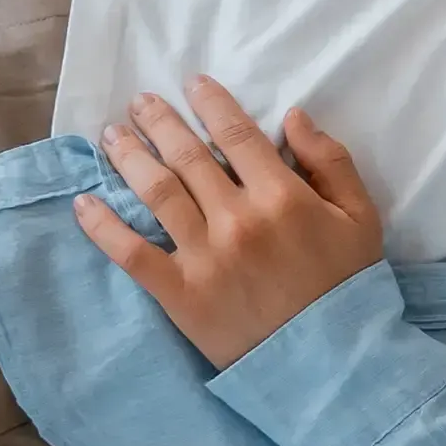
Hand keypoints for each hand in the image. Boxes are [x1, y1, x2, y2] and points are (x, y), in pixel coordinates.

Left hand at [74, 73, 384, 370]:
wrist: (330, 362)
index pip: (237, 135)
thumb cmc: (348, 285)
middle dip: (160, 123)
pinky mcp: (179, 294)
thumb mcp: (360, 216)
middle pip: (188, 156)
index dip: (212, 104)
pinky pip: (131, 254)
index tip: (192, 83)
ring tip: (112, 136)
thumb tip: (293, 116)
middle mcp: (236, 219)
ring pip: (156, 194)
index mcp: (282, 196)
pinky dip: (103, 226)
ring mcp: (203, 257)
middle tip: (140, 102)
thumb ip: (330, 161)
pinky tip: (84, 203)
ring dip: (129, 159)